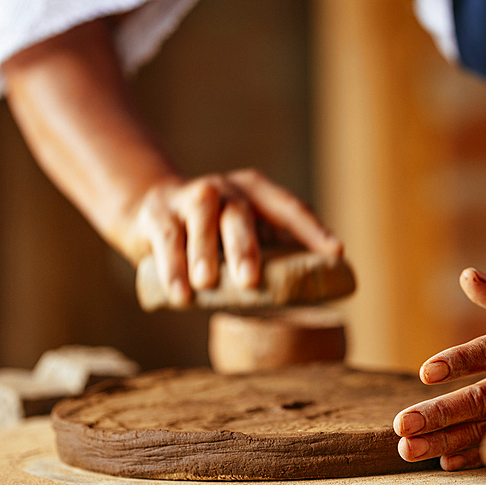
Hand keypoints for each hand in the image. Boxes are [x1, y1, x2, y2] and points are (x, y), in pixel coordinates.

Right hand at [116, 168, 341, 305]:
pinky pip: (167, 239)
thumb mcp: (243, 234)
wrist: (150, 210)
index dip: (312, 230)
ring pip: (201, 220)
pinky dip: (173, 268)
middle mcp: (226, 190)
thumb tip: (315, 288)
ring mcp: (190, 198)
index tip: (336, 253)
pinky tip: (180, 294)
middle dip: (244, 247)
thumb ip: (270, 253)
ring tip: (205, 284)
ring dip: (203, 253)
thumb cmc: (212, 233)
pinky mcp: (159, 215)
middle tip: (249, 280)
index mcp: (256, 193)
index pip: (289, 208)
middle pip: (238, 214)